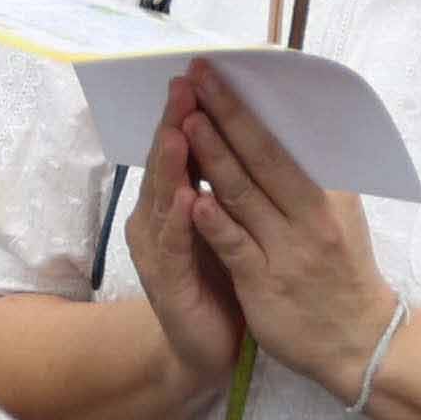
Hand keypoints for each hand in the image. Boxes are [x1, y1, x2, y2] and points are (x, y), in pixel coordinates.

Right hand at [117, 77, 248, 398]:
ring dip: (172, 164)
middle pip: (167, 162)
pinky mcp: (168, 284)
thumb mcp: (234, 221)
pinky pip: (174, 247)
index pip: (184, 146)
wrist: (211, 348)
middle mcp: (159, 218)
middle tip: (185, 84)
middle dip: (177, 121)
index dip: (193, 109)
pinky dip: (180, 222)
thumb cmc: (225, 277)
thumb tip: (262, 126)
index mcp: (177, 200)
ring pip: (164, 199)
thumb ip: (236, 180)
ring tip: (180, 129)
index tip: (206, 71)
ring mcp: (159, 250)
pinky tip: (187, 199)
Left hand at [181, 74, 395, 396]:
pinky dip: (216, 223)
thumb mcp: (341, 218)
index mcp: (326, 195)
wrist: (360, 341)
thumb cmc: (344, 272)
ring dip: (213, 157)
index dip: (246, 108)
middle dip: (226, 115)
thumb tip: (291, 134)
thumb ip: (316, 181)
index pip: (281, 142)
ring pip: (243, 196)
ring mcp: (287, 249)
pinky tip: (193, 200)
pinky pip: (237, 247)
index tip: (219, 77)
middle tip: (196, 78)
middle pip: (262, 157)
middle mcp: (310, 215)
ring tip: (186, 122)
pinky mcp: (266, 283)